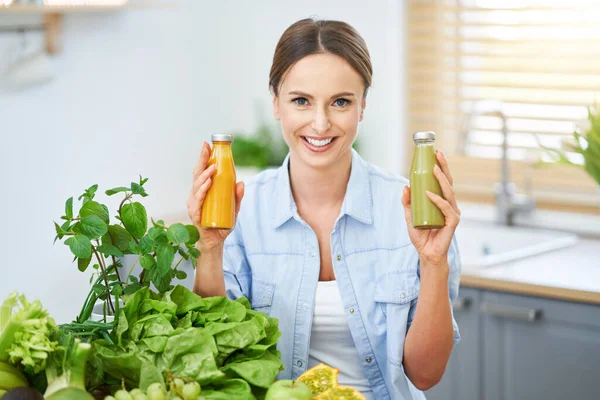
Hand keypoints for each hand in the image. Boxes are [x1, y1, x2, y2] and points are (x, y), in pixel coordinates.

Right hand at [187, 141, 244, 251]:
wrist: (216, 242)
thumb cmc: (222, 223)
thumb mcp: (234, 208)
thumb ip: (237, 196)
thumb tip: (242, 183)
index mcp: (204, 190)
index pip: (202, 171)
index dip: (204, 157)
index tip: (207, 145)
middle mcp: (196, 195)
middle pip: (197, 175)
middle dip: (202, 161)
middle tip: (208, 150)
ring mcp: (194, 204)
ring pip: (197, 186)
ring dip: (204, 176)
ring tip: (213, 168)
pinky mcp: (195, 214)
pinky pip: (197, 201)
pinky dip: (201, 192)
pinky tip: (207, 185)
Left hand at [401, 150, 460, 265]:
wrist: (426, 253)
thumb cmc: (421, 235)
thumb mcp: (409, 216)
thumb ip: (407, 202)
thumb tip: (405, 186)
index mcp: (442, 202)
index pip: (443, 181)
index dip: (441, 167)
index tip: (436, 153)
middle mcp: (450, 205)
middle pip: (448, 182)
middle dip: (444, 167)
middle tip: (437, 154)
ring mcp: (453, 213)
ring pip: (449, 192)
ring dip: (441, 180)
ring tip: (433, 169)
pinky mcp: (452, 222)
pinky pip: (445, 208)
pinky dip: (437, 200)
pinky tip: (429, 194)